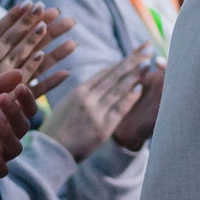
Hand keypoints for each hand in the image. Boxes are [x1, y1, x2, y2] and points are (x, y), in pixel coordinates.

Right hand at [40, 49, 154, 161]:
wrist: (51, 153)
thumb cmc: (57, 129)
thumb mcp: (66, 105)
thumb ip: (82, 94)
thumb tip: (98, 83)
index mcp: (78, 92)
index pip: (105, 72)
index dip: (122, 61)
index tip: (135, 52)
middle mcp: (88, 99)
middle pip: (115, 75)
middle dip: (133, 60)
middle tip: (147, 47)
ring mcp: (96, 113)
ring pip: (119, 90)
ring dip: (135, 75)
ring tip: (148, 62)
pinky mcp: (103, 128)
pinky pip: (119, 110)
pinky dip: (130, 98)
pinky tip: (140, 87)